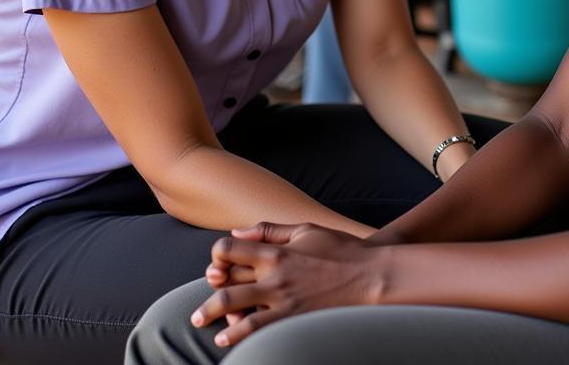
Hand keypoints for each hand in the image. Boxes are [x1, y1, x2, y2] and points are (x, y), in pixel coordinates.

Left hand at [192, 222, 380, 347]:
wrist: (370, 275)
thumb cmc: (339, 249)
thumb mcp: (305, 229)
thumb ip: (270, 230)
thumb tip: (238, 231)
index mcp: (276, 251)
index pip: (229, 249)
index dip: (217, 255)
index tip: (217, 263)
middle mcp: (274, 276)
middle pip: (226, 285)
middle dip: (208, 296)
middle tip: (198, 311)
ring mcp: (282, 300)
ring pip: (235, 311)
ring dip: (214, 318)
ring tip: (204, 325)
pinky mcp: (292, 319)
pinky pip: (257, 330)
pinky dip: (238, 335)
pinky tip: (228, 338)